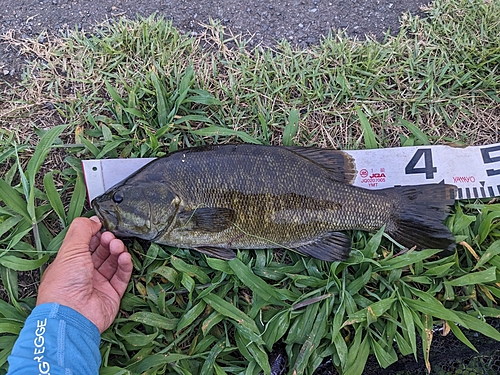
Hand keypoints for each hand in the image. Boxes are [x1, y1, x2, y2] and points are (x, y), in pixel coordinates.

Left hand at [37, 216, 132, 332]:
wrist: (72, 315)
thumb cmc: (64, 286)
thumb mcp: (70, 249)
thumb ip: (82, 230)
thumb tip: (92, 219)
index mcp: (69, 264)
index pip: (85, 244)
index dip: (93, 234)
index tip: (101, 226)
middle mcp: (83, 274)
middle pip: (100, 252)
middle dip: (107, 241)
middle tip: (110, 236)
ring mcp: (98, 285)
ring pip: (112, 262)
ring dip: (117, 251)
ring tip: (117, 246)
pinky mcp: (112, 294)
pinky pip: (122, 276)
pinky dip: (125, 264)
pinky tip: (124, 257)